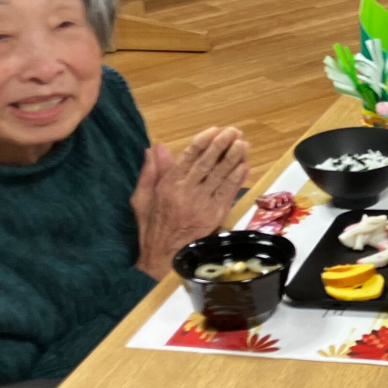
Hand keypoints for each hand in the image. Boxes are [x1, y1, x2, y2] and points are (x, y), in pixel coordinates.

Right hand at [131, 126, 251, 277]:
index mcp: (168, 186)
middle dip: (221, 146)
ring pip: (220, 176)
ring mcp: (202, 204)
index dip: (202, 142)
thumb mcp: (142, 198)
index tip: (214, 130)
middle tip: (234, 131)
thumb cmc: (151, 226)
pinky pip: (228, 193)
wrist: (163, 257)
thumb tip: (155, 147)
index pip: (188, 158)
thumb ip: (150, 172)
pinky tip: (245, 166)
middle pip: (207, 164)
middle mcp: (186, 192)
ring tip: (243, 144)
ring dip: (234, 159)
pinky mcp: (214, 215)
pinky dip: (237, 179)